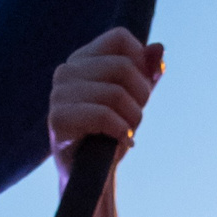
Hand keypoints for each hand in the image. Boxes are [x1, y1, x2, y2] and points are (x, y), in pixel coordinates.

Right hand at [48, 30, 162, 186]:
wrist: (93, 178)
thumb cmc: (111, 134)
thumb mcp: (135, 99)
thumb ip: (147, 73)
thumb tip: (158, 49)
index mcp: (82, 59)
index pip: (121, 38)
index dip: (141, 63)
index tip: (140, 91)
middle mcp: (66, 71)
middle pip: (123, 66)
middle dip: (141, 96)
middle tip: (135, 118)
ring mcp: (58, 94)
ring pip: (116, 92)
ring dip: (133, 117)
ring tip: (127, 132)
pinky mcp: (58, 119)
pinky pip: (104, 115)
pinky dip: (121, 130)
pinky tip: (123, 140)